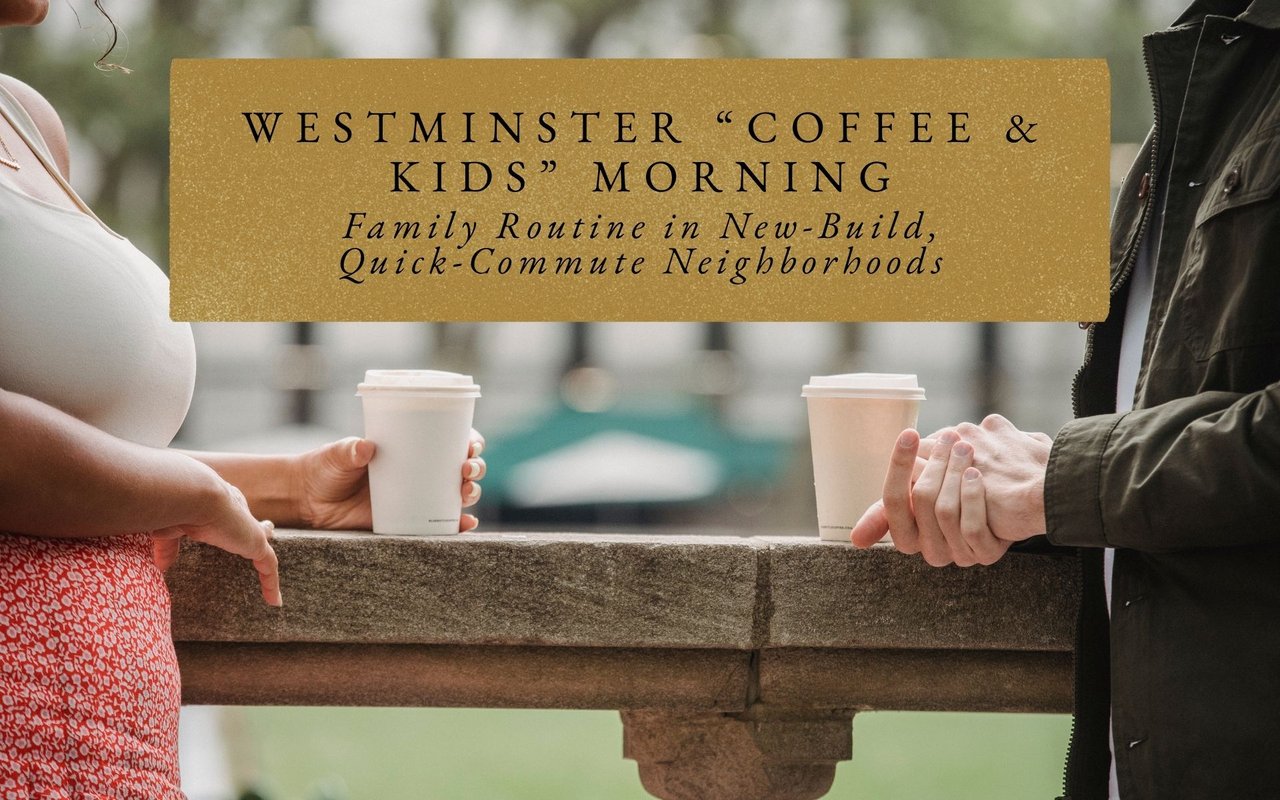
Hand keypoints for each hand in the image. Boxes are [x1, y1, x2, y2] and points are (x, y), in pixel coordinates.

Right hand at [152, 477, 280, 605]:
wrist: (191, 496)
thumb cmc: (174, 507)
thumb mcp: (169, 530)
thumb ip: (168, 548)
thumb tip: (162, 567)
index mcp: (214, 504)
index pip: (226, 513)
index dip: (229, 520)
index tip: (230, 526)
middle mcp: (234, 512)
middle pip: (248, 523)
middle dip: (256, 528)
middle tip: (264, 530)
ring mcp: (247, 528)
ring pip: (262, 544)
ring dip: (266, 555)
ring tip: (271, 568)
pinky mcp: (256, 542)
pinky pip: (269, 566)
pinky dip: (272, 583)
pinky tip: (276, 602)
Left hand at [295, 430, 486, 531]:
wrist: (307, 501)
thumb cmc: (324, 469)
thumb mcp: (337, 455)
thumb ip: (349, 450)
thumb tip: (364, 448)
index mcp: (409, 450)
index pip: (448, 442)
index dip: (468, 441)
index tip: (471, 444)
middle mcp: (418, 474)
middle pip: (460, 469)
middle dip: (474, 468)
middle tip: (467, 469)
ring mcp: (415, 499)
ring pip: (455, 496)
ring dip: (469, 493)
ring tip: (465, 492)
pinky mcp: (407, 524)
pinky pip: (439, 526)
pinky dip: (457, 526)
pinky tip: (466, 523)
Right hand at [850, 415, 1051, 565]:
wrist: (1009, 502)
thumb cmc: (953, 495)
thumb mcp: (919, 498)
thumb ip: (890, 507)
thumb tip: (856, 539)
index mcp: (908, 537)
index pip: (892, 501)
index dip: (899, 466)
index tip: (909, 434)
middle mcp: (930, 551)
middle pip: (921, 501)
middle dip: (935, 463)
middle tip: (949, 437)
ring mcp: (958, 555)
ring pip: (945, 512)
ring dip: (955, 472)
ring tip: (965, 446)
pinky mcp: (986, 554)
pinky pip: (972, 528)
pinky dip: (973, 496)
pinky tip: (978, 473)